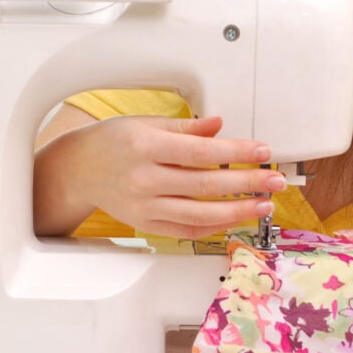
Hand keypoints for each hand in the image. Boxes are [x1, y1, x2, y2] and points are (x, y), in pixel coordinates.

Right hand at [34, 113, 286, 238]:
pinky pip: (185, 229)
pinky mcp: (145, 224)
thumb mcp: (146, 123)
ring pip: (199, 214)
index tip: (262, 151)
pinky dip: (213, 226)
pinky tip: (234, 219)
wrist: (77, 170)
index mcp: (145, 147)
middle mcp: (144, 179)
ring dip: (236, 211)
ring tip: (262, 205)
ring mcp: (144, 206)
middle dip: (246, 183)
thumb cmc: (112, 142)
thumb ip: (186, 128)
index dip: (236, 153)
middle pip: (205, 185)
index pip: (201, 152)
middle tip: (274, 181)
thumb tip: (219, 125)